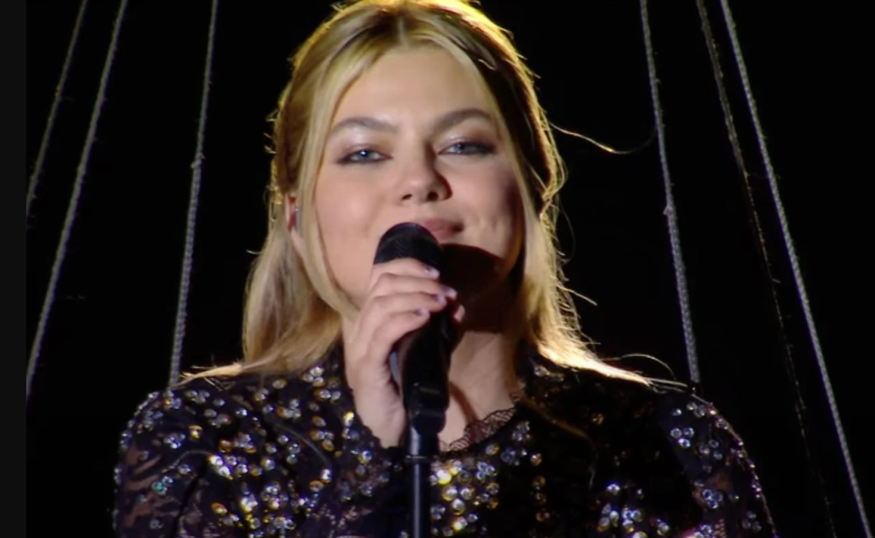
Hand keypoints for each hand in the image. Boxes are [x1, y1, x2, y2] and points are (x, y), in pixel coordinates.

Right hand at [342, 258, 461, 446]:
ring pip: (382, 306)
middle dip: (417, 280)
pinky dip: (405, 319)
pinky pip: (382, 334)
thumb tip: (457, 306)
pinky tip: (425, 316)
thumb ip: (439, 330)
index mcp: (372, 322)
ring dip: (416, 297)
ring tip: (440, 301)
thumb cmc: (406, 390)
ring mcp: (362, 348)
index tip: (435, 272)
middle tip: (444, 290)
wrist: (389, 430)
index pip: (380, 278)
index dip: (407, 267)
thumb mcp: (425, 354)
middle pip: (382, 286)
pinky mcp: (368, 367)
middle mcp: (362, 330)